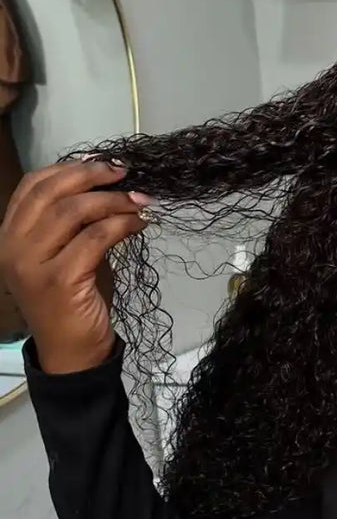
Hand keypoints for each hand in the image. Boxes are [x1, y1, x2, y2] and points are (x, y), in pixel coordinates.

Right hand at [0, 159, 152, 373]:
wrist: (72, 353)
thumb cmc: (73, 301)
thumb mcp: (67, 253)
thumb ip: (74, 222)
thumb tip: (110, 184)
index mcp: (9, 235)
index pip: (32, 186)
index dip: (68, 169)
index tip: (103, 165)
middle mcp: (12, 247)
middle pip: (52, 192)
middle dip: (93, 177)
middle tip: (126, 174)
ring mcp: (31, 264)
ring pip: (74, 211)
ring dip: (114, 201)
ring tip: (140, 201)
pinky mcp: (58, 280)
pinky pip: (94, 238)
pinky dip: (121, 225)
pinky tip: (139, 224)